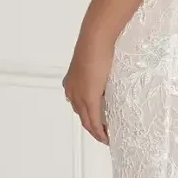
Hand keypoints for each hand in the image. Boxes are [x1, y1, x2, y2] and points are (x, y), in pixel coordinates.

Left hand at [63, 20, 114, 142]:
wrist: (95, 39)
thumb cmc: (96, 45)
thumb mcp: (94, 62)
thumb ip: (97, 72)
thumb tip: (105, 75)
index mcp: (71, 83)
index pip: (79, 106)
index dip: (88, 116)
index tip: (97, 123)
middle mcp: (72, 91)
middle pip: (81, 116)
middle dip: (92, 127)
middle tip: (103, 135)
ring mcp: (79, 96)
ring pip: (86, 121)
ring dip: (96, 132)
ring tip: (106, 138)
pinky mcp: (89, 98)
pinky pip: (94, 120)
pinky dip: (99, 131)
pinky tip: (105, 137)